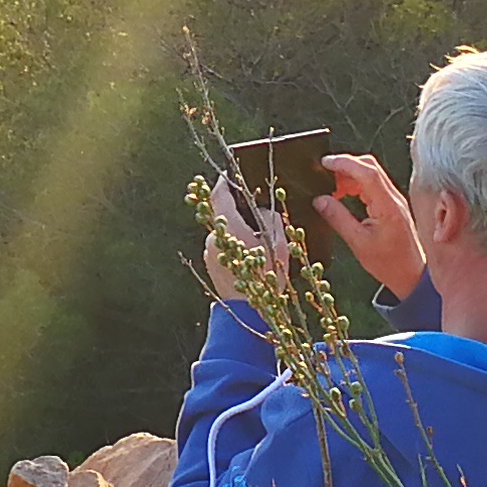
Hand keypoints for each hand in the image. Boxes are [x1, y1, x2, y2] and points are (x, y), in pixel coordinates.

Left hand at [200, 175, 291, 302]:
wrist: (247, 312)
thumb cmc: (265, 278)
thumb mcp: (277, 244)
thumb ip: (271, 219)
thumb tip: (262, 209)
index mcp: (227, 226)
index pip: (219, 194)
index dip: (224, 182)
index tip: (230, 174)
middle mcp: (212, 236)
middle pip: (220, 212)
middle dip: (235, 207)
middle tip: (252, 207)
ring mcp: (209, 251)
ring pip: (222, 230)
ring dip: (235, 227)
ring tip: (256, 235)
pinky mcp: (210, 264)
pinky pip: (220, 244)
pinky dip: (232, 242)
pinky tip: (249, 251)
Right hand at [314, 153, 426, 299]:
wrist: (411, 275)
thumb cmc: (388, 263)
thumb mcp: (358, 243)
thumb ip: (338, 218)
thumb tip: (319, 200)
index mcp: (387, 206)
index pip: (367, 173)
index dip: (345, 163)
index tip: (325, 162)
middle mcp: (394, 198)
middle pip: (370, 167)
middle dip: (346, 165)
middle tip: (325, 173)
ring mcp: (395, 200)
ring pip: (372, 174)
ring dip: (351, 175)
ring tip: (333, 188)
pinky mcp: (393, 204)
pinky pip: (374, 185)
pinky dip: (357, 184)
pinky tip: (344, 194)